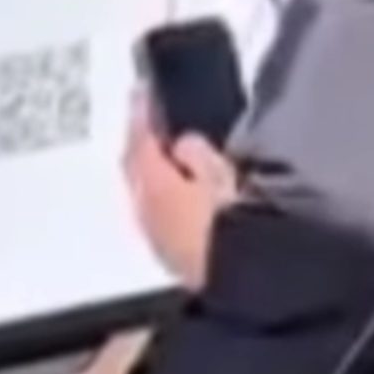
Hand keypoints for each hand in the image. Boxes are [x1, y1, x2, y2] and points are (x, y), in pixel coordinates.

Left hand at [122, 98, 239, 290]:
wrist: (240, 280)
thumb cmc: (233, 223)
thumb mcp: (222, 176)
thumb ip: (198, 154)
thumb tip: (184, 144)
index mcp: (154, 183)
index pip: (140, 140)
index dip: (141, 113)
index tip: (142, 92)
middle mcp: (145, 209)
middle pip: (133, 167)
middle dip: (139, 143)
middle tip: (147, 123)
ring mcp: (154, 235)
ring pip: (142, 193)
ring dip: (148, 172)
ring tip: (163, 158)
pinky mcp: (167, 255)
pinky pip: (154, 214)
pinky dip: (159, 197)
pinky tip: (174, 195)